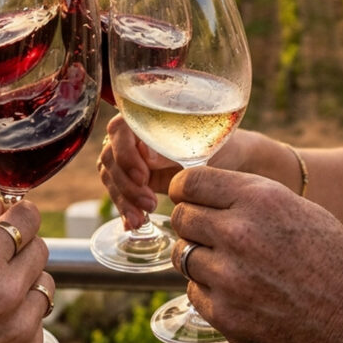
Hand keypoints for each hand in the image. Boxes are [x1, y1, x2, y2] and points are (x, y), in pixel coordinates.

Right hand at [0, 199, 53, 342]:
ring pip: (45, 283)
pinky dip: (22, 318)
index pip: (27, 218)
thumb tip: (0, 207)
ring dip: (26, 283)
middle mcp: (7, 290)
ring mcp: (22, 325)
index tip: (16, 217)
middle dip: (22, 248)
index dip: (21, 214)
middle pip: (41, 247)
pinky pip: (39, 320)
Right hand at [97, 114, 248, 229]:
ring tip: (141, 219)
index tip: (144, 177)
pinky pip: (120, 192)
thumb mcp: (200, 145)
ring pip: (111, 177)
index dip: (125, 154)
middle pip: (110, 157)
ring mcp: (131, 158)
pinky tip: (132, 225)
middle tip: (149, 203)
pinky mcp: (135, 180)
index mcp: (145, 118)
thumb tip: (145, 153)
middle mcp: (133, 136)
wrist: (232, 161)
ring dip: (123, 199)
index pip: (119, 130)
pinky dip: (124, 209)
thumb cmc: (220, 144)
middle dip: (125, 184)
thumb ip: (171, 148)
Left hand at [169, 166, 342, 342]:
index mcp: (259, 200)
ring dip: (197, 257)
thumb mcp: (298, 209)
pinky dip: (209, 291)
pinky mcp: (225, 315)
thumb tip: (203, 192)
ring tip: (229, 265)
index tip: (185, 196)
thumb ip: (248, 197)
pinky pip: (194, 291)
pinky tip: (238, 293)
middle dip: (191, 223)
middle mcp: (238, 233)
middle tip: (209, 234)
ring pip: (182, 254)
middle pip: (181, 217)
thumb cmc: (336, 262)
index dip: (183, 189)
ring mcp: (228, 277)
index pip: (189, 182)